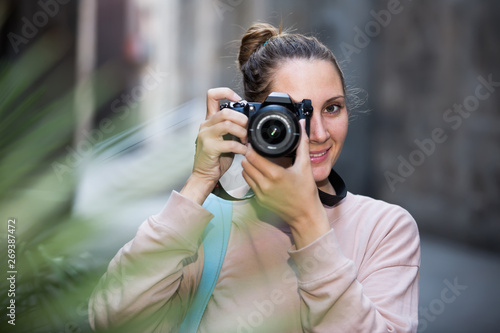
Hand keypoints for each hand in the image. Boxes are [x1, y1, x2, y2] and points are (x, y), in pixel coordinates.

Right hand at [181, 88, 247, 204]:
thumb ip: (233, 127)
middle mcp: (205, 125)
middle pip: (226, 111)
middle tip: (248, 129)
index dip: (227, 93)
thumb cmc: (216, 157)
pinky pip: (229, 143)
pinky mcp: (209, 148)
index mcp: (209, 120)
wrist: (204, 174)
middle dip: (242, 119)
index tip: (239, 101)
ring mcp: (206, 136)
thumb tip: (249, 120)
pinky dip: (241, 147)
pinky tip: (244, 151)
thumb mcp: (225, 137)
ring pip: (227, 124)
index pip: (212, 95)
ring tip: (246, 140)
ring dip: (242, 132)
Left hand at [241, 121, 329, 247]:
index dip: (251, 147)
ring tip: (256, 159)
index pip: (252, 156)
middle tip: (254, 148)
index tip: (254, 142)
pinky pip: (248, 183)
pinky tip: (259, 171)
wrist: (305, 215)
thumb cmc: (306, 192)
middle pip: (245, 163)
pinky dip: (250, 175)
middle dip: (248, 154)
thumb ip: (302, 144)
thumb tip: (302, 124)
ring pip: (244, 173)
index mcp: (275, 175)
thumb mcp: (305, 166)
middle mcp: (264, 184)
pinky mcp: (259, 200)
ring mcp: (260, 193)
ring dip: (248, 165)